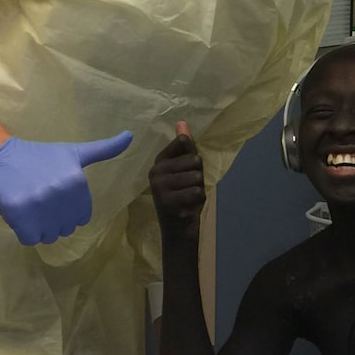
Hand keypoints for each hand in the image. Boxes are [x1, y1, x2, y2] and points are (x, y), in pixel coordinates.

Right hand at [0, 132, 132, 245]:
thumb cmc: (36, 157)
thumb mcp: (73, 152)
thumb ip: (103, 150)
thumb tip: (131, 136)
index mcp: (77, 181)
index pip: (81, 218)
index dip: (67, 211)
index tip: (54, 195)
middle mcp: (61, 192)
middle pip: (65, 228)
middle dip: (52, 219)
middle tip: (38, 199)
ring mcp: (40, 204)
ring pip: (48, 236)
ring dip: (37, 227)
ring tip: (28, 205)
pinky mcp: (19, 213)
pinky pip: (30, 239)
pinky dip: (23, 231)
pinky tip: (18, 213)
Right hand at [149, 122, 204, 239]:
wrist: (178, 231)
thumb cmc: (183, 198)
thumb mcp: (185, 171)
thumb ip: (185, 148)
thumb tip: (182, 123)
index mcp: (159, 162)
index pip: (184, 144)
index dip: (194, 160)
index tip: (185, 173)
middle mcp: (155, 172)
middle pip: (194, 160)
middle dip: (198, 176)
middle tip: (188, 190)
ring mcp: (160, 187)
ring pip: (197, 176)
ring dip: (198, 188)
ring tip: (188, 198)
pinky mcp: (168, 201)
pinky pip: (197, 191)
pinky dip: (198, 200)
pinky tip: (188, 207)